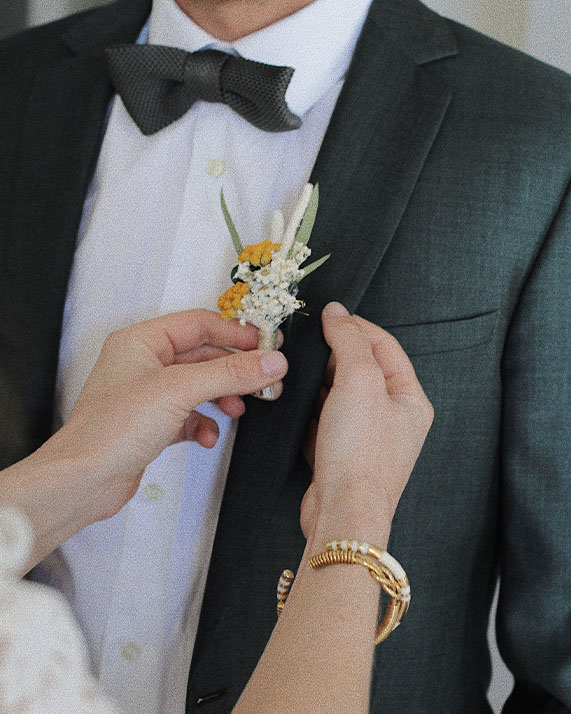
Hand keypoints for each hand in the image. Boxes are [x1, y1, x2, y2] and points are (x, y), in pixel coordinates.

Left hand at [40, 309, 287, 523]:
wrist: (85, 480)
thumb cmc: (110, 430)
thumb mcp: (179, 390)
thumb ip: (229, 374)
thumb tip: (268, 361)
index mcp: (142, 341)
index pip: (199, 324)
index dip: (235, 333)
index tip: (266, 344)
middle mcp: (144, 363)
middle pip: (203, 356)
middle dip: (234, 371)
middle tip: (264, 379)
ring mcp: (148, 395)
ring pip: (199, 387)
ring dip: (222, 397)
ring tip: (239, 408)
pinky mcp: (152, 424)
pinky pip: (190, 415)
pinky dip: (204, 425)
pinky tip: (208, 436)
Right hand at [301, 303, 432, 545]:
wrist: (343, 512)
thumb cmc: (361, 455)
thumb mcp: (358, 382)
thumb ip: (349, 341)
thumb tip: (337, 312)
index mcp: (410, 400)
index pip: (386, 347)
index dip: (358, 327)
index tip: (330, 316)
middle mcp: (392, 419)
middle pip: (363, 370)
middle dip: (335, 356)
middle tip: (311, 345)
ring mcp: (367, 439)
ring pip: (341, 397)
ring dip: (320, 384)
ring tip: (299, 374)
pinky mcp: (342, 455)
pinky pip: (325, 422)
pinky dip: (310, 412)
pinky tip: (297, 407)